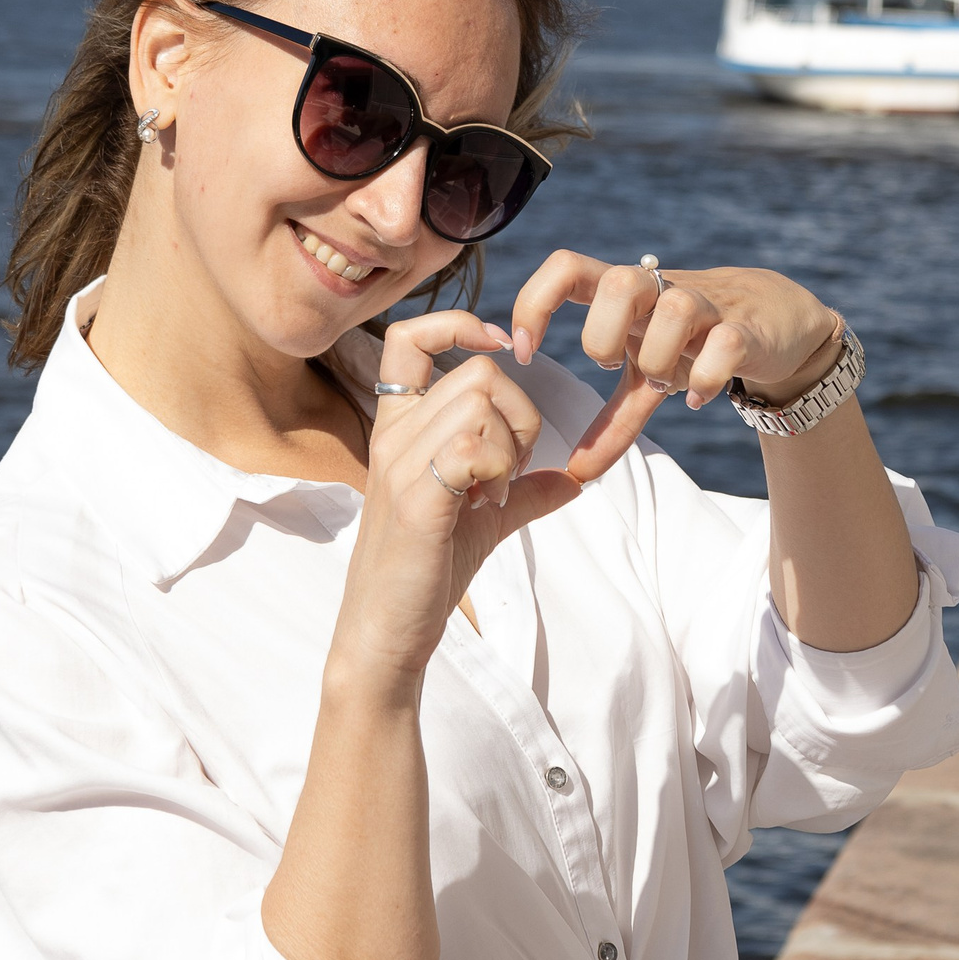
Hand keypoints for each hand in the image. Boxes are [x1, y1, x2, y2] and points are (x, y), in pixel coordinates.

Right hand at [335, 310, 582, 685]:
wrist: (385, 633)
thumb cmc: (424, 575)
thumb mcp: (483, 521)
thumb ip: (524, 491)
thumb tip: (573, 480)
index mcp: (400, 429)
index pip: (410, 338)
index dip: (458, 326)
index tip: (497, 349)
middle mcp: (394, 436)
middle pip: (480, 374)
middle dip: (519, 416)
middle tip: (508, 472)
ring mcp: (401, 464)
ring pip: (482, 404)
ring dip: (510, 447)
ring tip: (495, 494)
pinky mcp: (416, 498)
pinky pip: (473, 446)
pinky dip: (500, 470)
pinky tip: (490, 504)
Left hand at [509, 254, 841, 482]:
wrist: (776, 324)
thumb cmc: (693, 345)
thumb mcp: (645, 380)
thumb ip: (611, 422)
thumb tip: (575, 474)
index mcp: (624, 293)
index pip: (566, 267)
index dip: (534, 303)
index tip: (524, 352)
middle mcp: (662, 290)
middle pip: (619, 282)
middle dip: (604, 336)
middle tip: (611, 363)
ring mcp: (708, 305)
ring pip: (675, 310)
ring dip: (658, 359)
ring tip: (661, 381)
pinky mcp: (747, 328)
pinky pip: (724, 345)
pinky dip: (705, 380)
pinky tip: (699, 398)